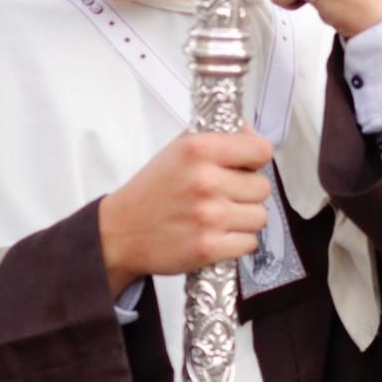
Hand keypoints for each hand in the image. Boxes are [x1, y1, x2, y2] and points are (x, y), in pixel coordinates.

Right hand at [99, 130, 273, 295]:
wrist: (119, 233)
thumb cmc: (153, 190)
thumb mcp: (178, 150)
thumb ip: (217, 138)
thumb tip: (251, 134)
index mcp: (199, 149)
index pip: (261, 150)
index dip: (255, 160)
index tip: (244, 167)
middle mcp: (205, 180)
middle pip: (263, 187)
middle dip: (247, 192)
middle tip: (223, 196)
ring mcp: (208, 216)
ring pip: (259, 217)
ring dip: (243, 219)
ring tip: (219, 217)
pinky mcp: (208, 247)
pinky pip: (249, 243)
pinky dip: (236, 243)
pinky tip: (215, 235)